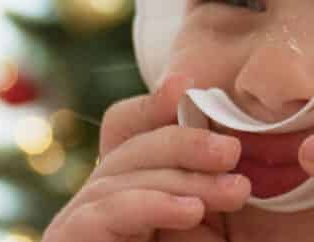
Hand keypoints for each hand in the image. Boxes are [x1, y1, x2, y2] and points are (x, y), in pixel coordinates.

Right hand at [45, 74, 251, 241]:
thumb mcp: (202, 235)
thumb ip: (205, 196)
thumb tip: (232, 151)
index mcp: (127, 190)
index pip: (125, 130)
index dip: (152, 105)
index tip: (190, 88)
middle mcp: (96, 201)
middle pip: (127, 148)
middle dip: (183, 141)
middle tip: (234, 153)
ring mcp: (79, 223)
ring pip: (119, 177)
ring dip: (181, 177)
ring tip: (233, 189)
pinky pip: (105, 213)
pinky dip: (150, 206)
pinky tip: (190, 209)